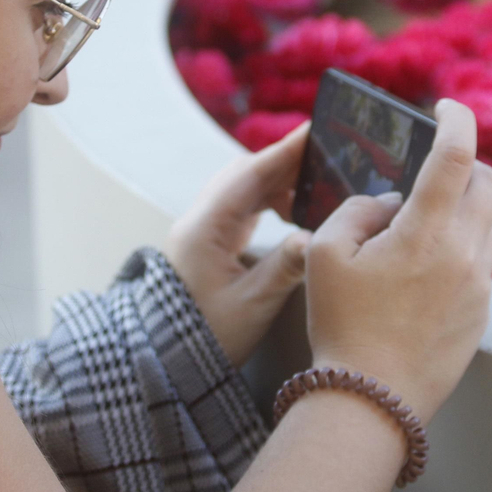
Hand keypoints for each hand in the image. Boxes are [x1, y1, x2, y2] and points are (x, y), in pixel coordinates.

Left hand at [163, 122, 312, 367]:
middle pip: (245, 175)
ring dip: (277, 180)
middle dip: (284, 161)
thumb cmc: (206, 337)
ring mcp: (202, 231)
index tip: (314, 129)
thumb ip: (286, 267)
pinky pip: (241, 207)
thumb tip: (317, 237)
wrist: (164, 363)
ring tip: (316, 182)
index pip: (250, 175)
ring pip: (242, 189)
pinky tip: (291, 209)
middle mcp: (200, 221)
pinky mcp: (208, 243)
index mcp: (206, 229)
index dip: (284, 151)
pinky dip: (268, 200)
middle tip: (326, 153)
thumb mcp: (252, 305)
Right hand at [303, 100, 491, 425]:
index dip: (457, 119)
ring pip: (488, 226)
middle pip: (488, 184)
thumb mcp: (325, 253)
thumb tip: (389, 201)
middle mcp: (464, 252)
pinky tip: (423, 274)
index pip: (457, 155)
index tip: (447, 107)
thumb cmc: (342, 325)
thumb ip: (359, 209)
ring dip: (463, 211)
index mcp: (426, 231)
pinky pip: (480, 265)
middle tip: (433, 169)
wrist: (372, 400)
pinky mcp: (483, 314)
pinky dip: (460, 251)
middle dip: (466, 164)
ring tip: (419, 229)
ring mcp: (480, 286)